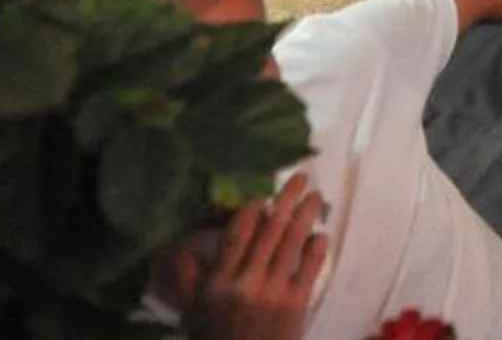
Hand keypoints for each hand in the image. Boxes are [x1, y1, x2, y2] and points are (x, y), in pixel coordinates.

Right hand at [186, 174, 327, 339]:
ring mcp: (273, 292)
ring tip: (316, 196)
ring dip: (307, 214)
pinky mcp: (296, 303)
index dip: (251, 208)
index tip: (262, 194)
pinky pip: (310, 266)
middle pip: (270, 230)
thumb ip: (188, 274)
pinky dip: (317, 246)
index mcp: (217, 283)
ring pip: (293, 241)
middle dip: (287, 199)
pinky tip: (320, 234)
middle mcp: (245, 283)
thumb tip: (180, 237)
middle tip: (301, 177)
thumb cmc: (216, 337)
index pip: (236, 234)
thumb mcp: (193, 309)